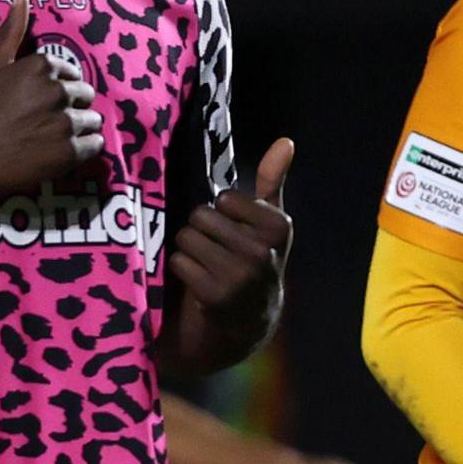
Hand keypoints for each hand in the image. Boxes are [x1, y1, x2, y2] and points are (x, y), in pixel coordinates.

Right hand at [0, 0, 98, 197]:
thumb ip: (11, 31)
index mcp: (42, 66)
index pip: (70, 72)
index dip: (56, 87)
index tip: (38, 102)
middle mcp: (58, 90)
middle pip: (84, 94)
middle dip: (70, 106)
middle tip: (44, 122)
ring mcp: (66, 122)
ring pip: (91, 119)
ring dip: (78, 128)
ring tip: (52, 139)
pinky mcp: (70, 152)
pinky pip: (94, 144)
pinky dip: (83, 149)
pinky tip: (60, 152)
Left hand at [165, 137, 293, 368]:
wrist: (250, 322)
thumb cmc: (255, 261)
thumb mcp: (269, 223)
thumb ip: (273, 181)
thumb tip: (285, 141)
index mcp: (278, 226)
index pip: (222, 198)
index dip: (220, 214)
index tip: (233, 233)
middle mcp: (263, 251)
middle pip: (200, 217)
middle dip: (201, 231)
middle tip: (215, 251)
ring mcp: (240, 275)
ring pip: (185, 238)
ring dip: (188, 250)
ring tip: (206, 265)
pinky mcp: (215, 296)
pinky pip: (177, 261)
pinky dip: (181, 270)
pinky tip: (198, 282)